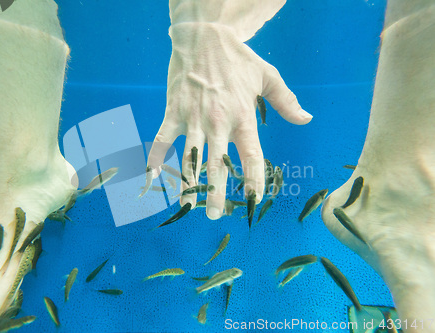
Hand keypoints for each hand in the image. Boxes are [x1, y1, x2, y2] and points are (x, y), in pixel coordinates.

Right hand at [148, 22, 311, 219]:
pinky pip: (162, 138)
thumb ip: (286, 101)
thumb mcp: (268, 75)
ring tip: (187, 206)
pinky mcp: (172, 110)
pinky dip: (155, 157)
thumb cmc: (237, 58)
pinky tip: (152, 176)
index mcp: (243, 116)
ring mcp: (193, 117)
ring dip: (187, 183)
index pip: (251, 156)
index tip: (254, 202)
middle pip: (218, 165)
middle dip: (216, 192)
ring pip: (189, 157)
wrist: (204, 35)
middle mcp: (218, 122)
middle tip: (216, 215)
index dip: (254, 181)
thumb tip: (307, 119)